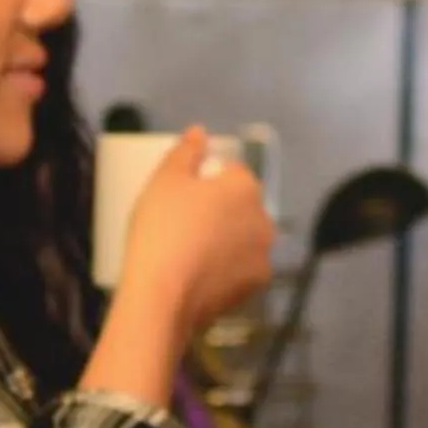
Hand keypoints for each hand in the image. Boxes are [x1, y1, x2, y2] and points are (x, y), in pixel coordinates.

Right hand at [118, 127, 276, 335]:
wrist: (162, 296)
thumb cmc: (162, 228)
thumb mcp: (164, 181)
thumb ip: (185, 152)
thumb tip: (199, 132)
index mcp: (246, 187)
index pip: (233, 172)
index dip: (208, 180)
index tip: (184, 196)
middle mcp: (264, 219)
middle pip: (242, 207)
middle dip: (222, 211)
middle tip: (185, 225)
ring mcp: (263, 256)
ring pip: (244, 240)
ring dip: (228, 241)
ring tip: (192, 254)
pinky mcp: (255, 288)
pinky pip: (241, 270)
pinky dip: (226, 270)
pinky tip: (200, 276)